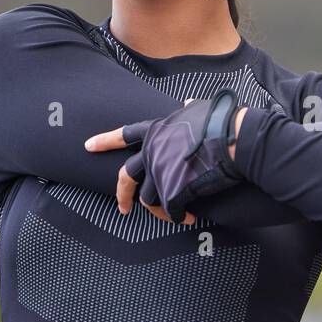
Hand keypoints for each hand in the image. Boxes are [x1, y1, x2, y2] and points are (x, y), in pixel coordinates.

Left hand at [84, 90, 248, 221]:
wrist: (232, 138)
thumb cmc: (221, 121)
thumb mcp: (200, 109)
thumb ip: (189, 109)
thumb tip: (188, 103)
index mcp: (157, 130)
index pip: (125, 134)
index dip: (105, 141)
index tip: (88, 146)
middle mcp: (152, 151)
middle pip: (126, 176)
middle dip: (122, 194)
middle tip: (122, 208)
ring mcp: (160, 171)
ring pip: (149, 198)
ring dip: (161, 210)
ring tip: (175, 215)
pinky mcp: (173, 190)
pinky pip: (171, 210)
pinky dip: (179, 216)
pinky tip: (189, 217)